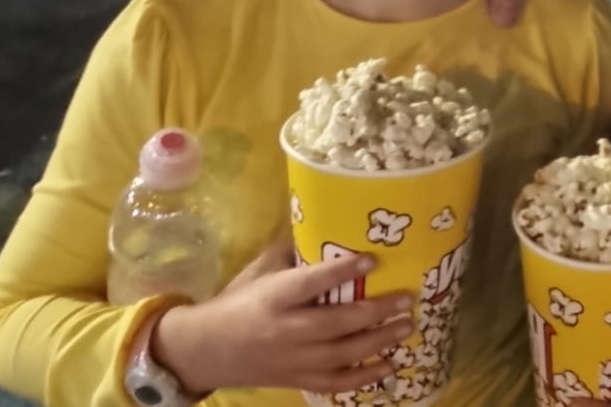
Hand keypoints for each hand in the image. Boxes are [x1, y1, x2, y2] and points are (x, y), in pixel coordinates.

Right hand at [149, 242, 414, 394]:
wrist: (204, 350)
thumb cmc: (237, 302)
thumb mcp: (258, 271)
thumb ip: (291, 253)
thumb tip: (328, 226)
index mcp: (274, 297)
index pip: (311, 283)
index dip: (342, 271)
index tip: (372, 261)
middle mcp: (286, 330)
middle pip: (336, 323)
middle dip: (375, 311)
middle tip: (406, 298)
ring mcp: (293, 360)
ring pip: (342, 355)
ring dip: (379, 341)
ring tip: (406, 326)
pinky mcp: (297, 381)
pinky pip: (336, 384)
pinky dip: (365, 378)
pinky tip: (390, 365)